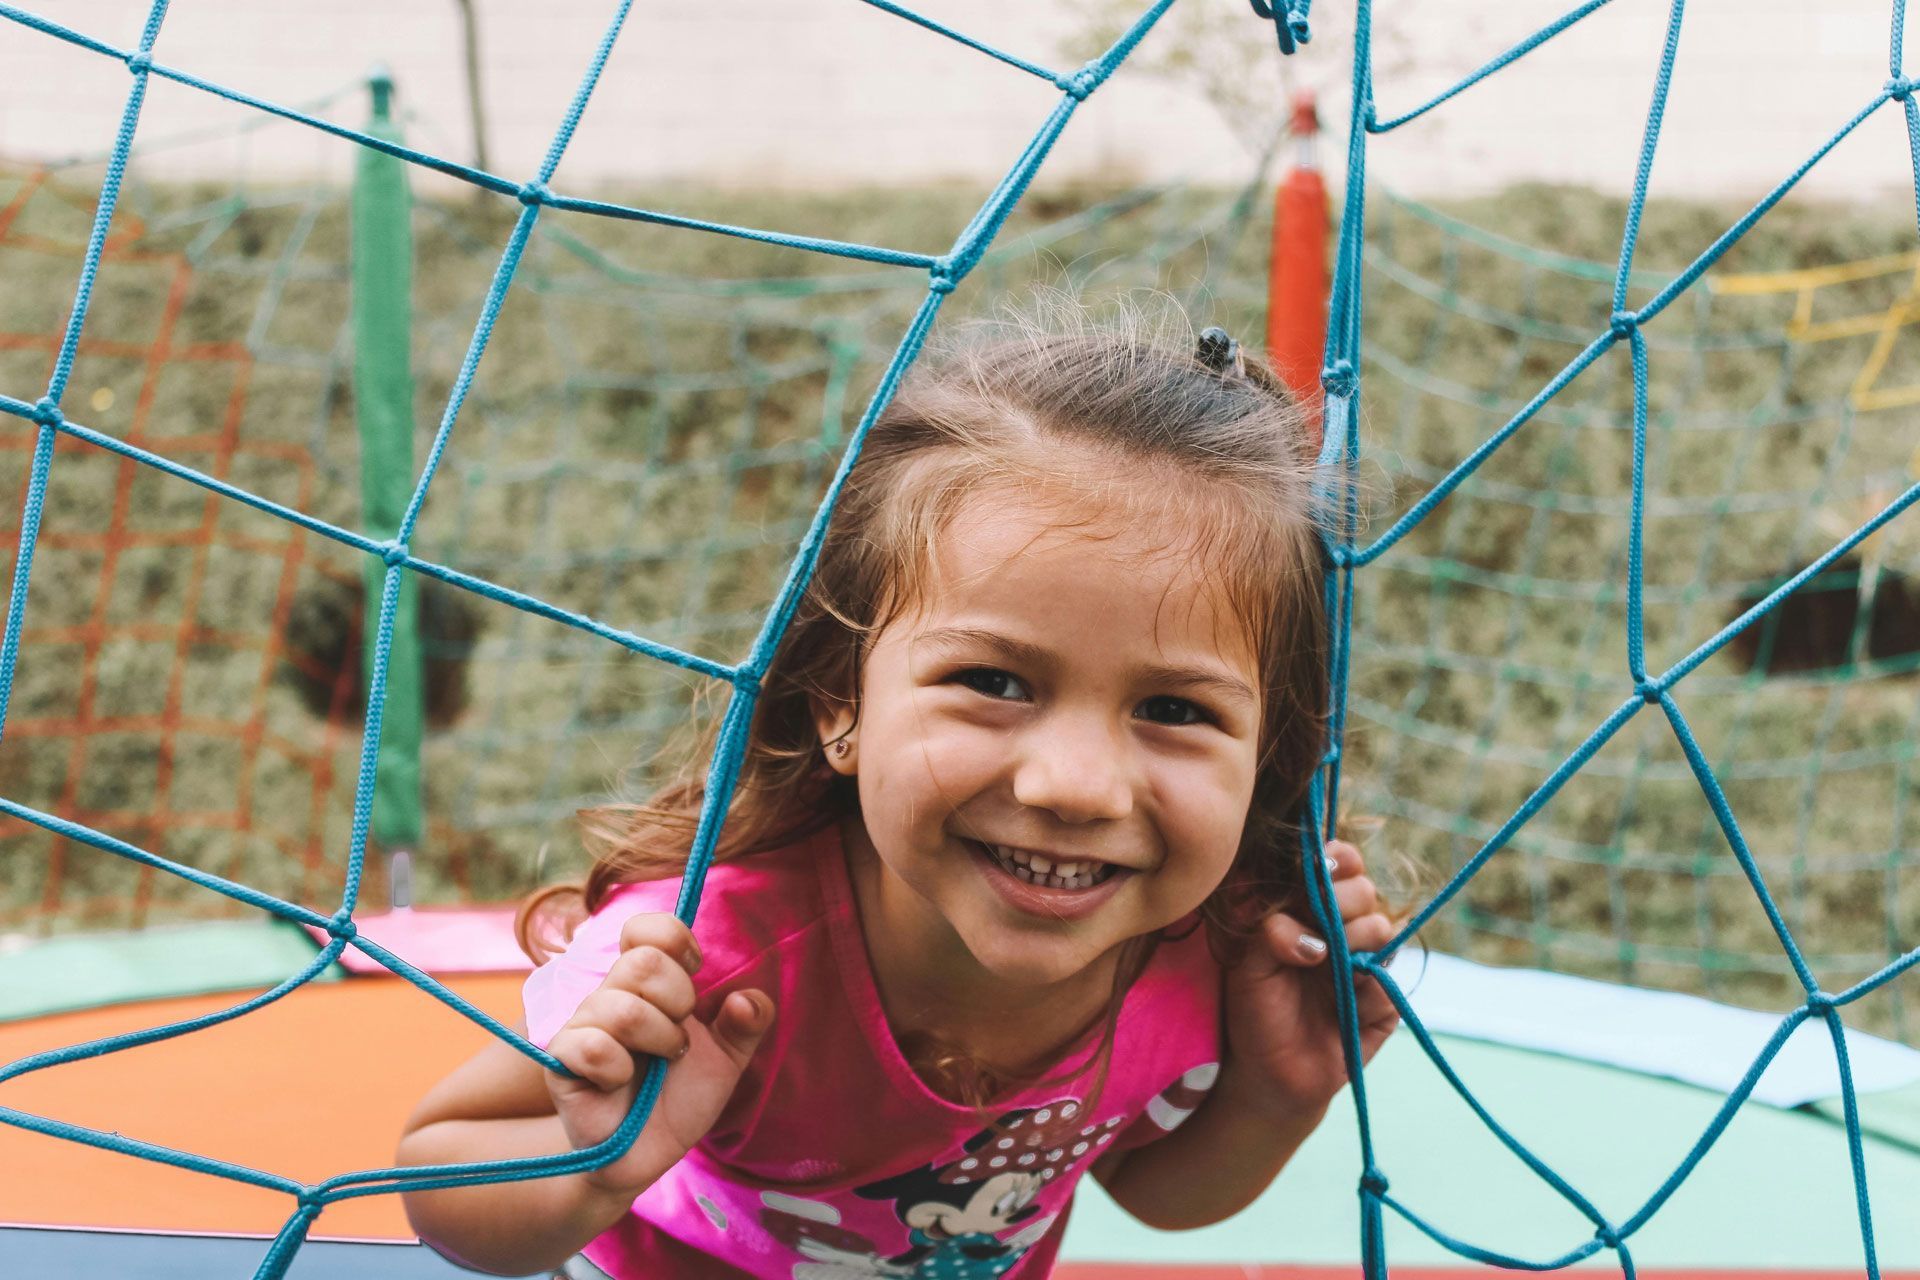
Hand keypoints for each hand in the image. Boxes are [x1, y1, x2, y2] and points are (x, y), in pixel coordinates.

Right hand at [544, 912, 774, 1196]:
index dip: (675, 939)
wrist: (649, 1154)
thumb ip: (747, 1024)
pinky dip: (619, 1067)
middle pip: (642, 962)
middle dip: (679, 999)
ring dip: (659, 1039)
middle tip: (681, 1038)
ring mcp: (582, 1027)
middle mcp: (610, 995)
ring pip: (621, 1007)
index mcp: (645, 984)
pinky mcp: (563, 1063)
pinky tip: (622, 1082)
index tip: (696, 970)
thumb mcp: (727, 1060)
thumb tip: (748, 998)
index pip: (645, 929)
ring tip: (663, 1062)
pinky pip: (590, 1045)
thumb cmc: (680, 1098)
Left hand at [1218, 839, 1399, 1122]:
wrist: (1270, 1075)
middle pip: (1363, 889)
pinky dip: (1362, 987)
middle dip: (1340, 900)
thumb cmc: (1255, 1011)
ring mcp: (1367, 962)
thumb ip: (1268, 931)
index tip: (1319, 868)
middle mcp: (1343, 929)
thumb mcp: (1247, 966)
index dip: (1336, 858)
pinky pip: (1386, 980)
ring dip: (1351, 938)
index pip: (1338, 863)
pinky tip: (1342, 1003)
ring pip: (1380, 927)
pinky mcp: (1384, 1001)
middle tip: (1317, 922)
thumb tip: (1298, 927)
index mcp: (1310, 909)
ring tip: (1322, 963)